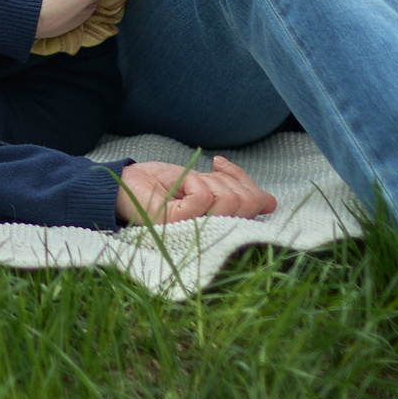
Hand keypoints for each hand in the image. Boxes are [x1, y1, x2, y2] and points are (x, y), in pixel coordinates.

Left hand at [116, 155, 275, 224]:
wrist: (127, 183)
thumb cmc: (163, 185)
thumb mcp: (206, 181)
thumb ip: (235, 189)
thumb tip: (270, 201)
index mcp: (223, 222)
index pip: (259, 203)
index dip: (245, 180)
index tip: (218, 166)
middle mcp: (213, 233)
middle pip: (246, 202)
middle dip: (225, 180)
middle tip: (199, 179)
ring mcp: (196, 232)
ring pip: (228, 199)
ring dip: (207, 181)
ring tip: (186, 186)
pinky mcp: (179, 225)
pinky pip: (203, 197)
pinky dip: (192, 183)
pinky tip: (178, 188)